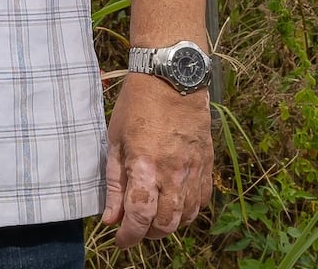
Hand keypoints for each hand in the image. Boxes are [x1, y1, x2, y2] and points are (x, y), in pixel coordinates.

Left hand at [101, 75, 213, 242]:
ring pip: (186, 217)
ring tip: (153, 216)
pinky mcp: (208, 164)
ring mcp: (194, 170)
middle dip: (147, 233)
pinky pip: (202, 201)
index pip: (140, 216)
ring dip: (168, 224)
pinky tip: (175, 203)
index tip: (120, 239)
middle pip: (165, 224)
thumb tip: (110, 218)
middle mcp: (173, 173)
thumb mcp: (115, 140)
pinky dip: (189, 210)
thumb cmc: (137, 105)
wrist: (172, 78)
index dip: (128, 236)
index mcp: (146, 165)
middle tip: (135, 227)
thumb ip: (114, 182)